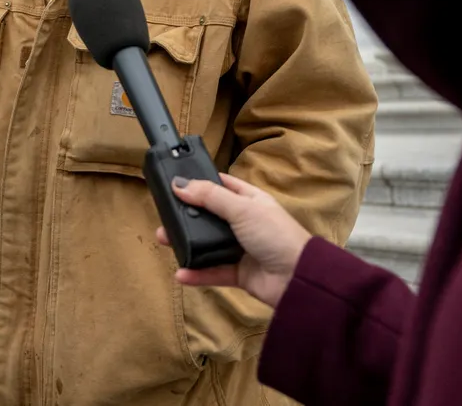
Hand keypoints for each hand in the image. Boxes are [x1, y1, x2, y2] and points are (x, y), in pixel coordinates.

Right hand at [155, 173, 311, 308]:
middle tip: (163, 216)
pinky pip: (213, 271)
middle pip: (210, 216)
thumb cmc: (274, 234)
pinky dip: (197, 272)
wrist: (297, 278)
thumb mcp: (241, 209)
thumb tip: (178, 184)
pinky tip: (181, 273)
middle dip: (187, 216)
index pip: (222, 185)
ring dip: (186, 243)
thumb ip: (209, 196)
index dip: (201, 182)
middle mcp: (244, 222)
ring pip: (207, 244)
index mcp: (250, 200)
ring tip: (163, 241)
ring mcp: (241, 248)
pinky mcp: (239, 273)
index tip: (175, 182)